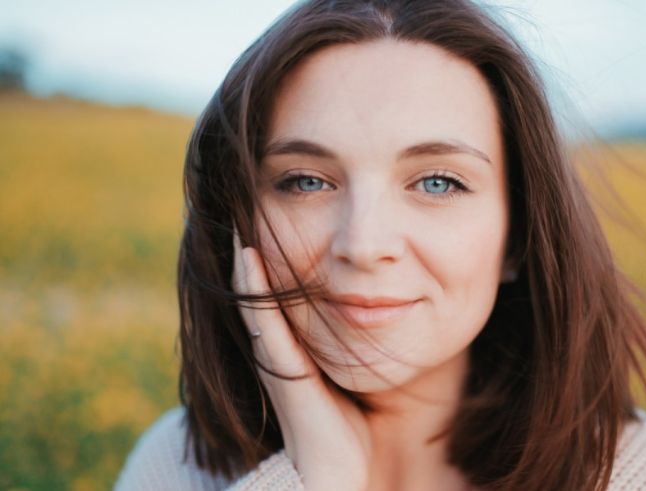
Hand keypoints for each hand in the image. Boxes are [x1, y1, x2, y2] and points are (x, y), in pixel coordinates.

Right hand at [232, 230, 371, 490]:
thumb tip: (374, 307)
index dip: (267, 255)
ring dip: (244, 261)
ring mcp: (274, 358)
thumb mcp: (347, 372)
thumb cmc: (346, 429)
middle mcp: (275, 349)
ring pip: (254, 299)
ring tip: (236, 218)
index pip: (275, 291)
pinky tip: (249, 257)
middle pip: (257, 291)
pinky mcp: (282, 370)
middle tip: (238, 205)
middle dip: (247, 249)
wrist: (338, 473)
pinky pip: (265, 322)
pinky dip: (255, 289)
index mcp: (290, 348)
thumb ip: (348, 342)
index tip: (262, 213)